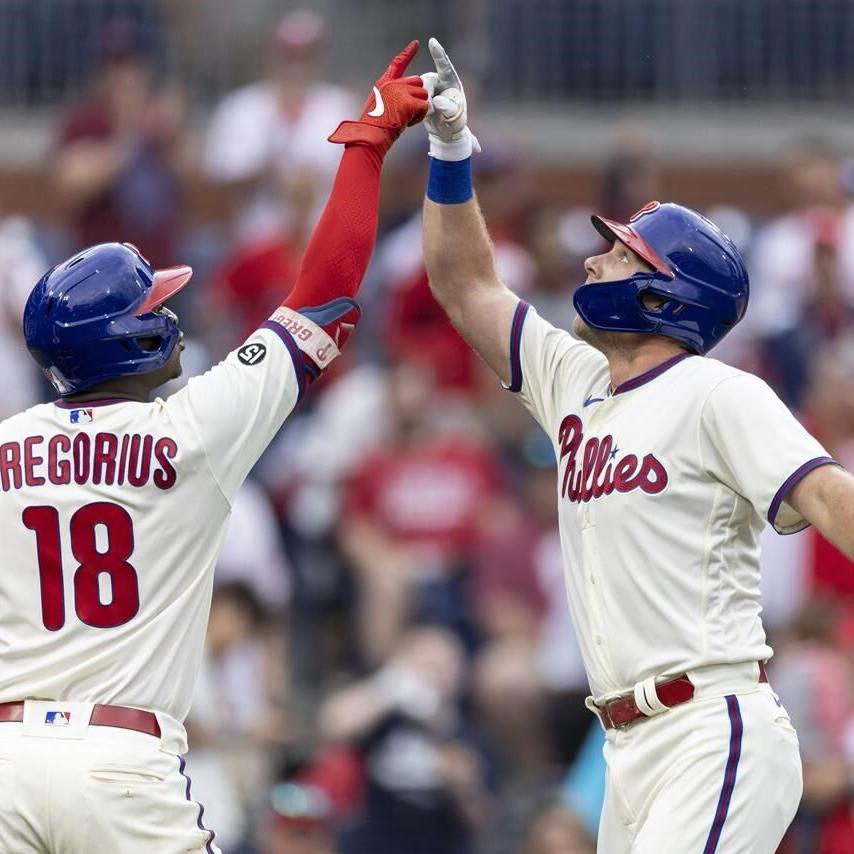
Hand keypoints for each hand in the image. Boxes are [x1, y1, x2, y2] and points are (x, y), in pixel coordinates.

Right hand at [329, 40, 428, 155]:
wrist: (370, 136)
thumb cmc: (372, 127)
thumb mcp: (378, 106)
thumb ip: (390, 96)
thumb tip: (405, 99)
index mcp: (384, 84)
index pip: (398, 64)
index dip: (408, 53)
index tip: (416, 44)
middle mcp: (392, 84)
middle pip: (418, 81)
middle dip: (418, 96)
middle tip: (407, 112)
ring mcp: (400, 92)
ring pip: (423, 95)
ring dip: (419, 108)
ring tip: (405, 119)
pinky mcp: (409, 103)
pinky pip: (424, 106)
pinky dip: (420, 117)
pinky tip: (408, 122)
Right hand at [421, 37, 480, 160]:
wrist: (447, 132)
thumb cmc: (455, 122)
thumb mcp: (454, 115)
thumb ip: (446, 107)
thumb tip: (435, 100)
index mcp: (451, 82)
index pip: (444, 66)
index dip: (438, 54)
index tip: (432, 41)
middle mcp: (439, 82)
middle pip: (427, 79)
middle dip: (426, 91)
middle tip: (430, 106)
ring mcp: (429, 89)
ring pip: (418, 88)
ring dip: (420, 100)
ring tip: (429, 113)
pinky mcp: (421, 96)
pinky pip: (413, 95)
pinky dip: (415, 104)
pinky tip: (420, 114)